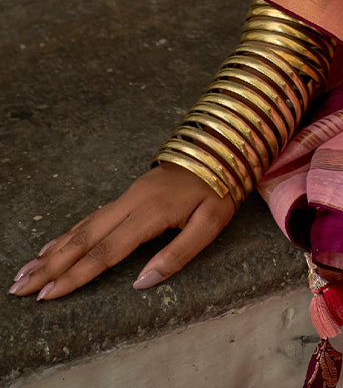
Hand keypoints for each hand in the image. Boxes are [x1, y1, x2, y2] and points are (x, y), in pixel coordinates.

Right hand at [8, 164, 235, 300]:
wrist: (222, 147)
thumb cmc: (219, 189)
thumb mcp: (211, 223)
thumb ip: (178, 254)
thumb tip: (141, 283)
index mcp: (150, 213)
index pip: (105, 252)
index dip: (75, 275)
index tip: (48, 294)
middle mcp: (131, 202)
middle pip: (83, 239)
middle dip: (50, 266)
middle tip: (19, 288)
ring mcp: (127, 196)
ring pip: (82, 226)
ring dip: (52, 251)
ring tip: (25, 272)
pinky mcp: (129, 194)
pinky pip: (91, 217)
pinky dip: (67, 233)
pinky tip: (51, 245)